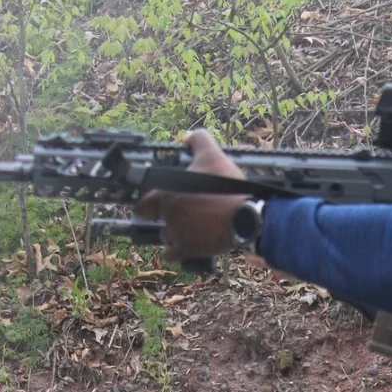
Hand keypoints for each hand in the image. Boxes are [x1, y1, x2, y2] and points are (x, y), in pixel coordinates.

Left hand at [136, 130, 247, 261]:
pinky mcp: (189, 250)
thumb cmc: (228, 188)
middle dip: (169, 216)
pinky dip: (176, 251)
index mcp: (167, 195)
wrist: (247, 217)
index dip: (150, 204)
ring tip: (192, 227)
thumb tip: (187, 136)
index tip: (159, 203)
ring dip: (175, 233)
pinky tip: (186, 245)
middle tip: (184, 212)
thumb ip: (198, 140)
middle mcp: (168, 216)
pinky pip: (172, 254)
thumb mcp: (213, 155)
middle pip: (159, 220)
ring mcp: (177, 235)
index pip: (144, 204)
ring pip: (167, 236)